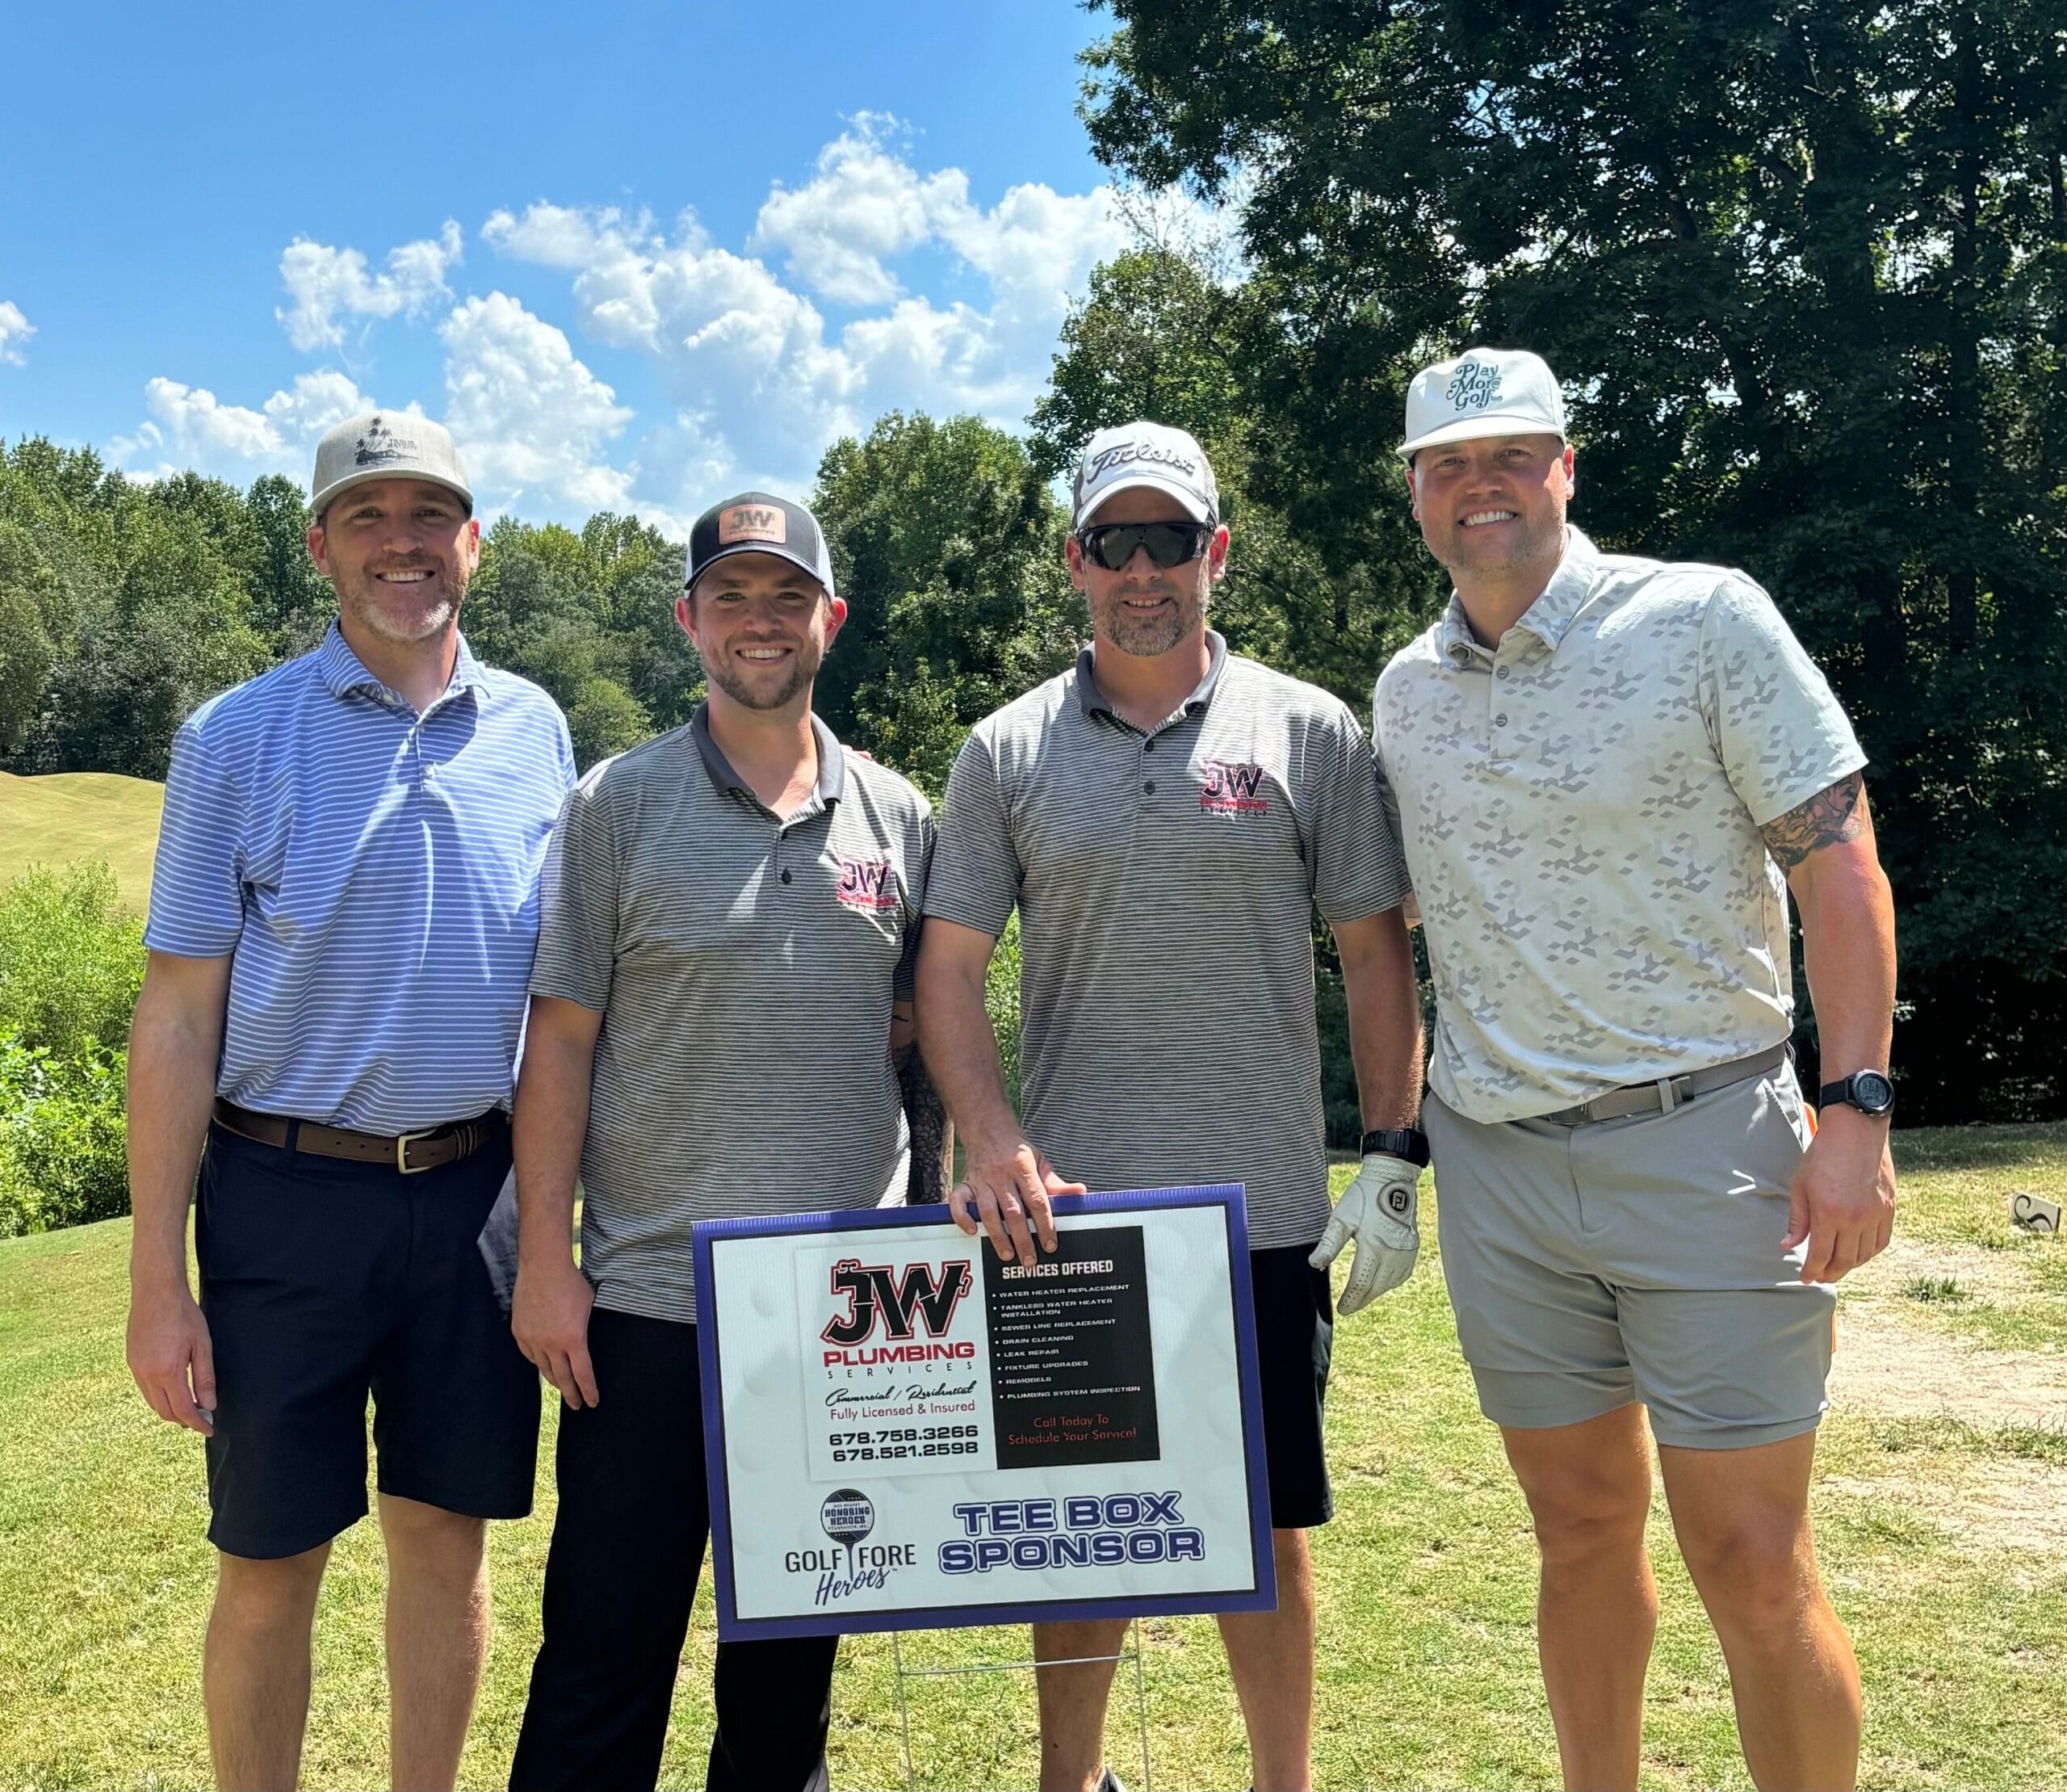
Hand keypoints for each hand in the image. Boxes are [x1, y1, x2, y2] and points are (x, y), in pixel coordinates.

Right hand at [127, 1274, 215, 1433]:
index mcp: (167, 1372)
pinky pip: (145, 1389)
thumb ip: (205, 1377)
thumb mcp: (202, 1345)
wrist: (156, 1293)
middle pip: (164, 1411)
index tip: (208, 1429)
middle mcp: (147, 1375)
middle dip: (183, 1420)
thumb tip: (208, 1405)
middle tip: (201, 1420)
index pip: (182, 1409)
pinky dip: (159, 1396)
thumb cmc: (184, 1315)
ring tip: (189, 1408)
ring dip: (170, 1409)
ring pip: (153, 1402)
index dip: (196, 1423)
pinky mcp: (131, 1362)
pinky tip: (172, 1390)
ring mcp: (136, 1369)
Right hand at [513, 1252, 599, 1408]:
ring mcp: (532, 1339)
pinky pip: (529, 1355)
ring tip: (562, 1387)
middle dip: (571, 1394)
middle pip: (562, 1378)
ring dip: (554, 1379)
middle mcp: (551, 1344)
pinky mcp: (519, 1332)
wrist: (543, 1266)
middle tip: (577, 1405)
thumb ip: (587, 1329)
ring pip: (544, 1369)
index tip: (592, 1402)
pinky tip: (544, 1366)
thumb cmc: (571, 1283)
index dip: (588, 1390)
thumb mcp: (589, 1307)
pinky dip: (538, 1362)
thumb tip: (588, 1344)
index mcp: (573, 1339)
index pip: (582, 1374)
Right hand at [948, 1136, 1083, 1263]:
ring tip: (1007, 1254)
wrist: (988, 1130)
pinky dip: (963, 1217)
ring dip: (997, 1235)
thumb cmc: (1017, 1152)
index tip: (1050, 1244)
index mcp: (1023, 1167)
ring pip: (988, 1211)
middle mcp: (1001, 1174)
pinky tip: (972, 1231)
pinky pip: (958, 1202)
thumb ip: (1056, 1183)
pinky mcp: (964, 1183)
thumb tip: (1080, 1192)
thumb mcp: (1040, 1162)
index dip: (1044, 1224)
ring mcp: (980, 1179)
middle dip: (1022, 1238)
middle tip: (1029, 1260)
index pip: (1036, 1200)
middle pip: (1013, 1211)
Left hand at [1309, 1153, 1420, 1314]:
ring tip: (1361, 1296)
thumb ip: (1329, 1244)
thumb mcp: (1341, 1218)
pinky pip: (1403, 1274)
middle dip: (1361, 1300)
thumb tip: (1315, 1265)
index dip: (1350, 1299)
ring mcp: (1406, 1251)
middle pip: (1376, 1288)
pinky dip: (1391, 1283)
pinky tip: (1381, 1283)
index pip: (1360, 1283)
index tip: (1341, 1309)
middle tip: (1348, 1307)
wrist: (1392, 1178)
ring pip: (1390, 1283)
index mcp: (1374, 1247)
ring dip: (1375, 1293)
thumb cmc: (1364, 1196)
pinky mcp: (1413, 1247)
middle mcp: (1393, 1253)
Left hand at [1784, 1104, 1895, 1282]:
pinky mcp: (1889, 1209)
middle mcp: (1855, 1218)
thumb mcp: (1800, 1186)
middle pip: (1845, 1260)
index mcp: (1829, 1213)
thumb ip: (1797, 1220)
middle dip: (1831, 1273)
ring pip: (1864, 1254)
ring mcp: (1875, 1215)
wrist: (1856, 1132)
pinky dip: (1869, 1252)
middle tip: (1820, 1276)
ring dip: (1850, 1265)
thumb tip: (1788, 1246)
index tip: (1806, 1278)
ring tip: (1836, 1266)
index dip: (1812, 1270)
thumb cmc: (1822, 1156)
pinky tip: (1858, 1252)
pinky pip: (1881, 1241)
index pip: (1821, 1254)